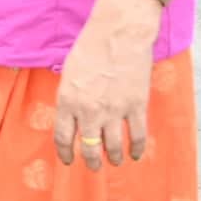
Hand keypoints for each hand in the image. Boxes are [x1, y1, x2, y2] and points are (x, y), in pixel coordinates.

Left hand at [53, 0, 162, 169]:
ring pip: (113, 146)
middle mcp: (89, 110)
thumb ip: (70, 96)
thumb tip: (73, 116)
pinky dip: (137, 149)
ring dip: (113, 157)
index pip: (63, 137)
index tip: (68, 160)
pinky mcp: (137, 107)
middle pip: (89, 147)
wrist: (118, 35)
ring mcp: (114, 110)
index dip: (65, 153)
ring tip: (114, 161)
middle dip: (90, 161)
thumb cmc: (89, 47)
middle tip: (93, 166)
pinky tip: (135, 155)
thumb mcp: (68, 73)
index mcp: (68, 101)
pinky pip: (137, 136)